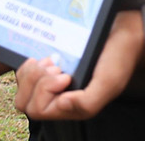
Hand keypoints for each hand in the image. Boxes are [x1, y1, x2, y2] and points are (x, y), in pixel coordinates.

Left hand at [15, 10, 144, 119]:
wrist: (120, 35)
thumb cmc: (117, 58)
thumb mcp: (108, 82)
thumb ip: (88, 101)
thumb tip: (62, 105)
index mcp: (74, 108)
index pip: (38, 110)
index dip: (44, 91)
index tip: (64, 75)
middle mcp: (61, 100)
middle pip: (25, 102)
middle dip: (35, 81)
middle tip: (55, 67)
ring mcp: (53, 86)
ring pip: (24, 87)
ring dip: (34, 71)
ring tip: (54, 61)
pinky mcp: (50, 72)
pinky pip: (26, 74)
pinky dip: (31, 64)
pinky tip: (47, 57)